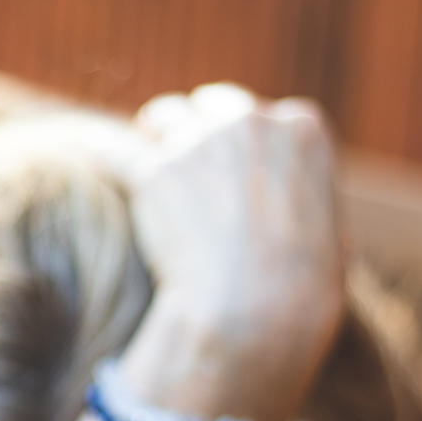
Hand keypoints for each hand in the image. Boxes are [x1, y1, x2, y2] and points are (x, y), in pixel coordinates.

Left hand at [120, 83, 344, 420]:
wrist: (257, 314)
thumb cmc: (301, 290)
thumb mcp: (331, 238)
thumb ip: (312, 207)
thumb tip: (315, 221)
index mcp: (302, 129)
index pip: (260, 116)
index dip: (239, 143)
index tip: (227, 168)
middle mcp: (250, 122)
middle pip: (209, 106)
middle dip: (195, 129)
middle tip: (181, 165)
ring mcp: (199, 143)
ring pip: (162, 117)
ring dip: (153, 139)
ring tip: (143, 166)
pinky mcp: (153, 171)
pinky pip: (112, 146)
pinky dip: (100, 149)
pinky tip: (91, 150)